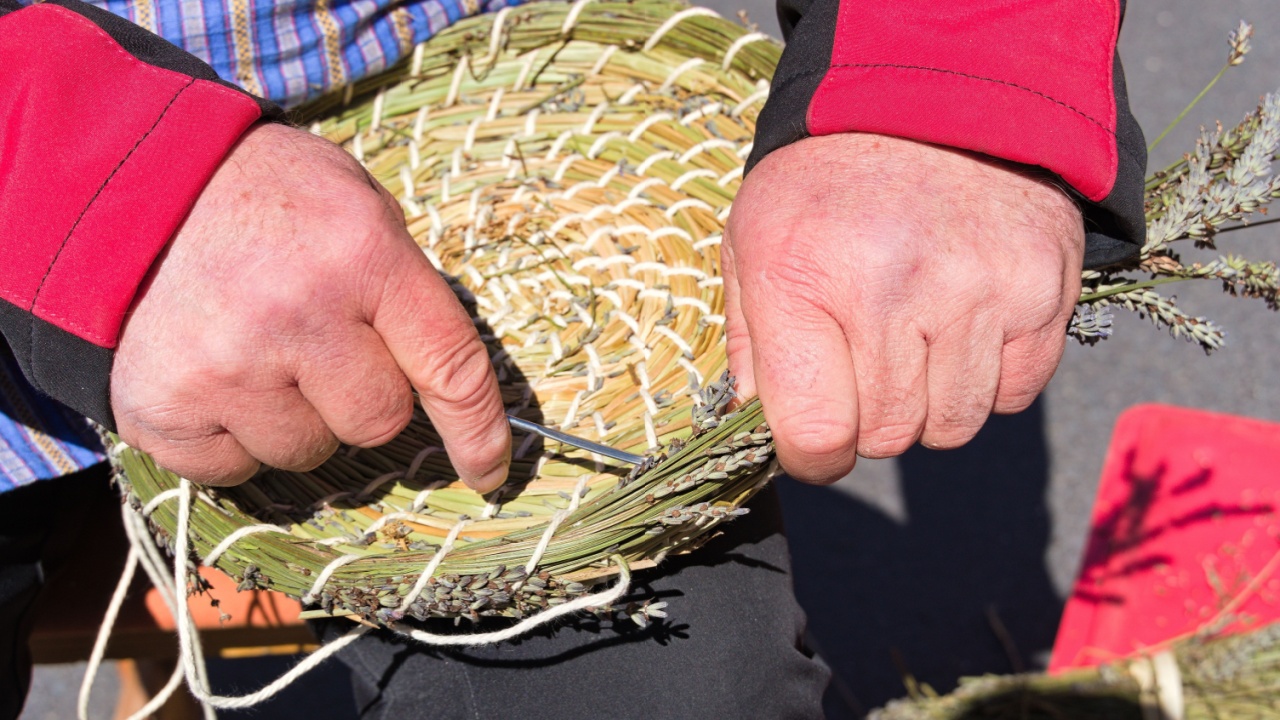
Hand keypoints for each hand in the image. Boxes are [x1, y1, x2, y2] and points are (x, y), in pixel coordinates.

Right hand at [111, 123, 510, 489]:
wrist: (142, 185)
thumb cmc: (274, 203)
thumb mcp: (362, 208)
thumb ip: (407, 292)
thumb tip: (456, 391)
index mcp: (362, 255)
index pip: (449, 368)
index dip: (478, 432)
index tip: (489, 471)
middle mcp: (296, 312)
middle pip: (377, 421)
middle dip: (361, 396)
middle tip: (320, 344)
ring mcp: (226, 365)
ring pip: (307, 451)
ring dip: (295, 417)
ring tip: (258, 350)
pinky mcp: (163, 405)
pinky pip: (236, 469)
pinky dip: (233, 437)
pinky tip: (217, 375)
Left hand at [723, 134, 1083, 482]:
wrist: (932, 100)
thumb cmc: (827, 186)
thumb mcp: (752, 244)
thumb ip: (751, 346)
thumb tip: (765, 432)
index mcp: (803, 276)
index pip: (817, 434)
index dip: (813, 455)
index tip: (815, 440)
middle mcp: (893, 287)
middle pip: (888, 436)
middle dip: (868, 420)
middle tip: (864, 364)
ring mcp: (977, 289)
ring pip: (953, 425)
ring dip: (929, 404)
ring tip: (913, 339)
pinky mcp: (1041, 289)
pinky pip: (1014, 395)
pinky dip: (986, 379)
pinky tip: (962, 325)